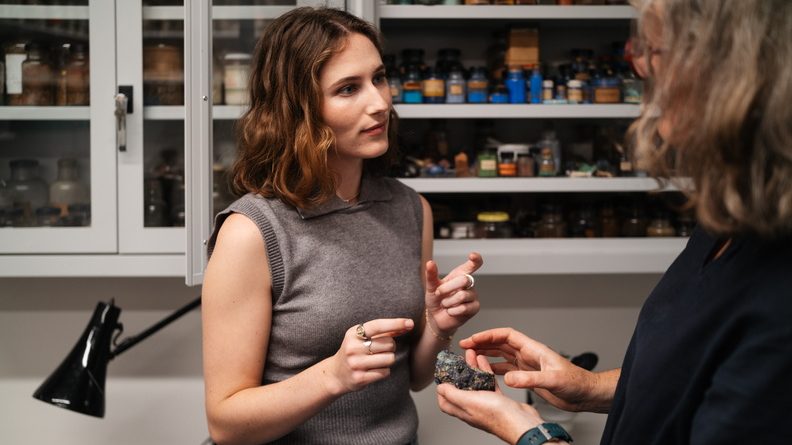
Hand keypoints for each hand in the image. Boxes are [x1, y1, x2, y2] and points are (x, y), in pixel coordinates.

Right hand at [325, 318, 413, 395]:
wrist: (336, 374)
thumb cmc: (355, 351)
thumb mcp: (363, 338)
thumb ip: (384, 332)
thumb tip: (407, 325)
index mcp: (353, 334)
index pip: (378, 326)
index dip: (396, 323)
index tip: (410, 323)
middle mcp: (353, 348)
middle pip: (389, 344)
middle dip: (390, 347)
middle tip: (379, 350)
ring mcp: (356, 364)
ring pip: (389, 359)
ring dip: (388, 360)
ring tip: (377, 361)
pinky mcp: (360, 378)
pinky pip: (385, 372)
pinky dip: (384, 371)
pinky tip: (373, 370)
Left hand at [425, 252, 482, 337]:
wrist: (436, 318)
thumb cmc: (436, 300)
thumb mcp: (431, 287)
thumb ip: (431, 275)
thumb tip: (430, 262)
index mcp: (459, 275)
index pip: (471, 265)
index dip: (475, 260)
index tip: (473, 255)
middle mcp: (469, 284)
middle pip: (464, 280)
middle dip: (447, 288)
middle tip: (438, 294)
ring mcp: (473, 296)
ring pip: (462, 296)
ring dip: (448, 302)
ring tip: (445, 304)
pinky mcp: (475, 308)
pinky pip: (463, 308)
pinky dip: (452, 311)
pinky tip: (450, 311)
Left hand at [437, 350, 544, 444]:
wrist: (522, 422)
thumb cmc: (497, 415)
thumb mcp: (469, 402)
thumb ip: (453, 394)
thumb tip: (439, 389)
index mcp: (463, 410)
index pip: (446, 401)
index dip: (442, 388)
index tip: (443, 374)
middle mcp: (474, 407)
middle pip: (462, 388)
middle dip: (459, 372)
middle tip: (459, 358)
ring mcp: (487, 403)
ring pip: (477, 383)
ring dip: (473, 368)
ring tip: (471, 354)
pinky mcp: (499, 400)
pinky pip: (490, 383)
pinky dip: (486, 372)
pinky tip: (484, 361)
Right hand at [460, 328, 600, 411]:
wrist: (585, 394)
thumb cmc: (575, 382)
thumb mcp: (553, 380)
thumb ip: (530, 379)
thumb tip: (508, 378)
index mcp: (533, 349)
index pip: (506, 335)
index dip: (488, 335)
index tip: (473, 340)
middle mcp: (528, 354)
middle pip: (500, 343)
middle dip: (482, 343)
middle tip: (465, 347)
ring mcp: (527, 365)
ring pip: (501, 355)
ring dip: (486, 354)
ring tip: (471, 357)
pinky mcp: (528, 376)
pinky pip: (506, 368)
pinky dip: (494, 369)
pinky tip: (485, 372)